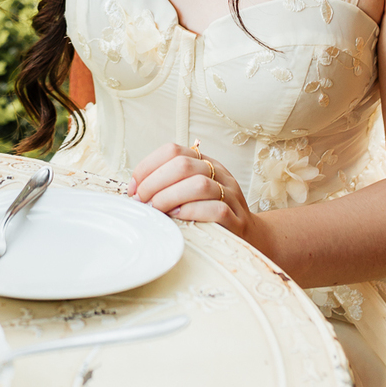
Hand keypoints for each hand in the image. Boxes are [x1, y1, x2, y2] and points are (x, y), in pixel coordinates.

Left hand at [127, 140, 263, 248]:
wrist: (251, 236)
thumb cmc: (210, 214)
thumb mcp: (191, 192)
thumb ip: (169, 185)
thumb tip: (134, 190)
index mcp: (205, 163)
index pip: (173, 150)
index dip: (148, 166)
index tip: (133, 187)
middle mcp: (219, 174)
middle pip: (183, 165)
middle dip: (155, 182)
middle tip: (142, 201)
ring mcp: (230, 195)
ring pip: (199, 184)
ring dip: (169, 196)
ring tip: (157, 210)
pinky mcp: (237, 219)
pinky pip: (215, 209)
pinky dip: (191, 211)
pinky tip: (177, 217)